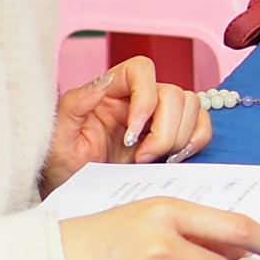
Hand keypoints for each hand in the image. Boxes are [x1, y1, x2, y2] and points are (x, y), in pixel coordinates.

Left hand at [41, 56, 212, 191]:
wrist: (75, 190)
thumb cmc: (64, 163)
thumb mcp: (58, 136)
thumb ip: (75, 104)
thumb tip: (101, 84)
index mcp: (110, 90)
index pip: (141, 69)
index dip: (145, 98)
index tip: (133, 133)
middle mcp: (137, 98)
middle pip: (173, 93)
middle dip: (162, 131)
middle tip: (141, 158)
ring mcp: (158, 116)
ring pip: (191, 107)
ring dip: (178, 137)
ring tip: (153, 160)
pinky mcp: (173, 136)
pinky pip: (201, 126)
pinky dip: (195, 141)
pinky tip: (173, 158)